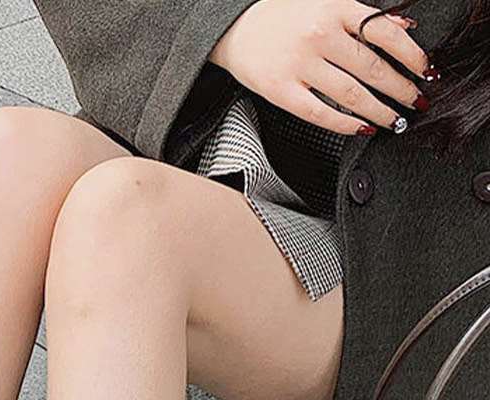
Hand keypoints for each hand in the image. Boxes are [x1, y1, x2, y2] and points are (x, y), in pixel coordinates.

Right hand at [209, 0, 430, 133]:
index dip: (410, 54)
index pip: (385, 33)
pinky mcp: (281, 90)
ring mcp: (300, 65)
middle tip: (415, 102)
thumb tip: (404, 25)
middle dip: (400, 89)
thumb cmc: (282, 17)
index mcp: (335, 9)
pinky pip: (320, 113)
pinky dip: (345, 124)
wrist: (234, 26)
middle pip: (372, 68)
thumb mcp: (325, 3)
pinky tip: (360, 128)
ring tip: (394, 120)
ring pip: (351, 94)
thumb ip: (363, 16)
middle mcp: (320, 35)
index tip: (424, 70)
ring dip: (379, 111)